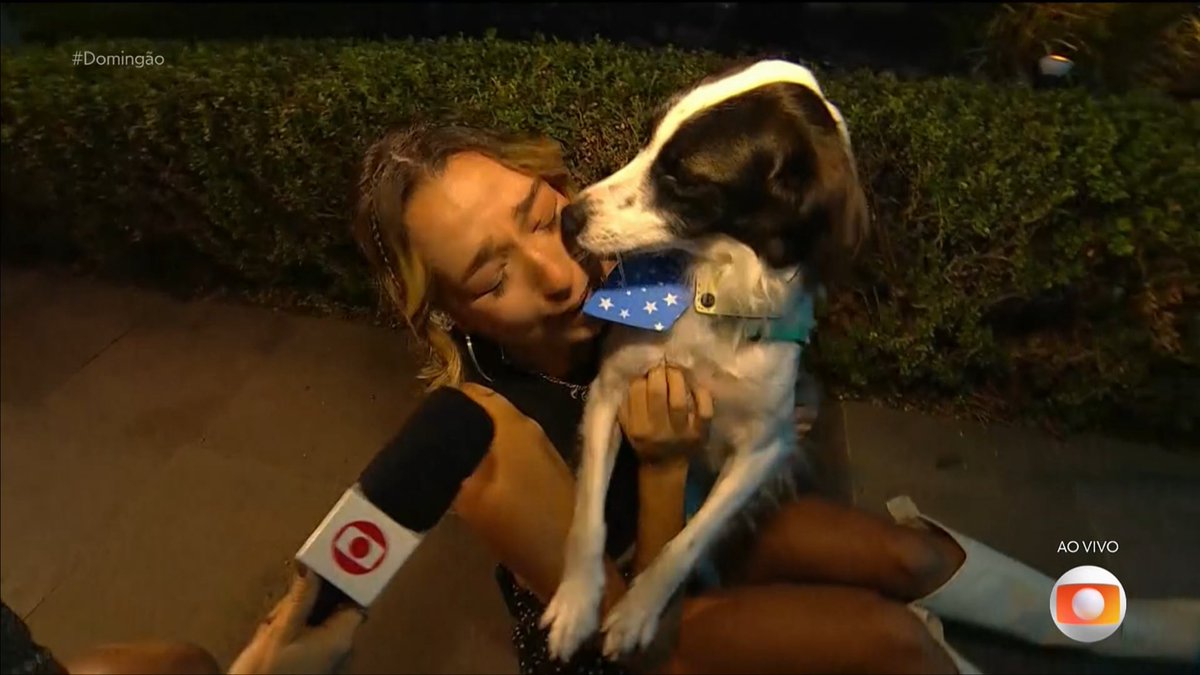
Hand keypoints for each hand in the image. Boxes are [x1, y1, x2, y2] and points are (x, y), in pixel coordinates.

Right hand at [228, 568, 363, 674]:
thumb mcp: (282, 630)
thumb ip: (300, 597)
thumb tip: (311, 568)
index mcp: (342, 638)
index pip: (355, 598)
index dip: (342, 581)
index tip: (326, 566)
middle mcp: (343, 650)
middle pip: (335, 609)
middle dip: (311, 600)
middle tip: (286, 604)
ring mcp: (330, 659)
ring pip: (319, 623)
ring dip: (299, 616)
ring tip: (273, 626)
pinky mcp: (317, 664)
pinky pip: (312, 638)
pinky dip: (296, 632)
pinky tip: (274, 636)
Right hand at [618, 365, 712, 465]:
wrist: (665, 466)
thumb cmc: (644, 441)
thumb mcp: (628, 426)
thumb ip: (628, 403)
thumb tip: (637, 375)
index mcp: (638, 428)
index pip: (637, 393)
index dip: (641, 377)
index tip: (645, 372)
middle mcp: (659, 431)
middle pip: (658, 393)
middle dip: (658, 373)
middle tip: (660, 365)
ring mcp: (682, 433)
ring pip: (680, 400)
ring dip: (677, 378)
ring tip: (674, 369)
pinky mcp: (701, 434)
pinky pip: (704, 411)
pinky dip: (701, 394)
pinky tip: (694, 384)